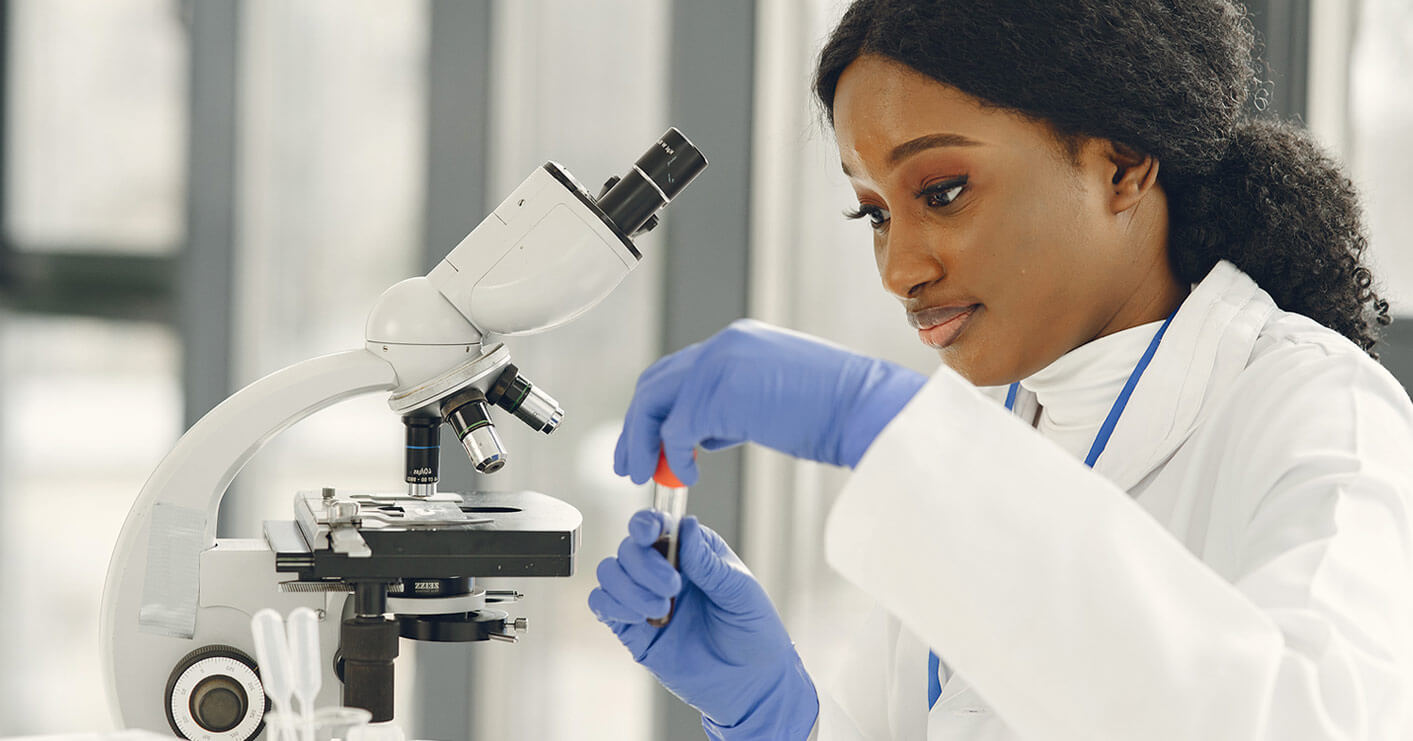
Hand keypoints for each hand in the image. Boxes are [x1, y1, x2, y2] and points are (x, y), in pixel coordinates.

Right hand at [589, 511, 817, 739]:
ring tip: (660, 609)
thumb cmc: (753, 631)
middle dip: (644, 565)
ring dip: (628, 587)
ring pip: (610, 573)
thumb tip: (687, 525)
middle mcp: (664, 570)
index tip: (649, 532)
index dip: (646, 523)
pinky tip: (638, 618)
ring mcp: (645, 598)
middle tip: (673, 587)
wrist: (750, 683)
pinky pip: (602, 605)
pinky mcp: (632, 629)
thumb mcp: (739, 591)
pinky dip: (610, 605)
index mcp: (692, 552)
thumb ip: (708, 563)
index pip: (659, 524)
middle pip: (629, 547)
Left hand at [614, 319, 926, 484]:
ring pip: (655, 401)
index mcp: (738, 343)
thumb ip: (734, 407)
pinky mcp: (721, 393)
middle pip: (656, 383)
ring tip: (644, 475)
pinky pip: (677, 429)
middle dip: (636, 426)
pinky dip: (672, 456)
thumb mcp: (773, 401)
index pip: (678, 372)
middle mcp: (723, 345)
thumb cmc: (835, 412)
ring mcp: (719, 364)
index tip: (649, 445)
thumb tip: (703, 434)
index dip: (657, 410)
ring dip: (643, 441)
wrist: (866, 407)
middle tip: (629, 464)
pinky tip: (686, 477)